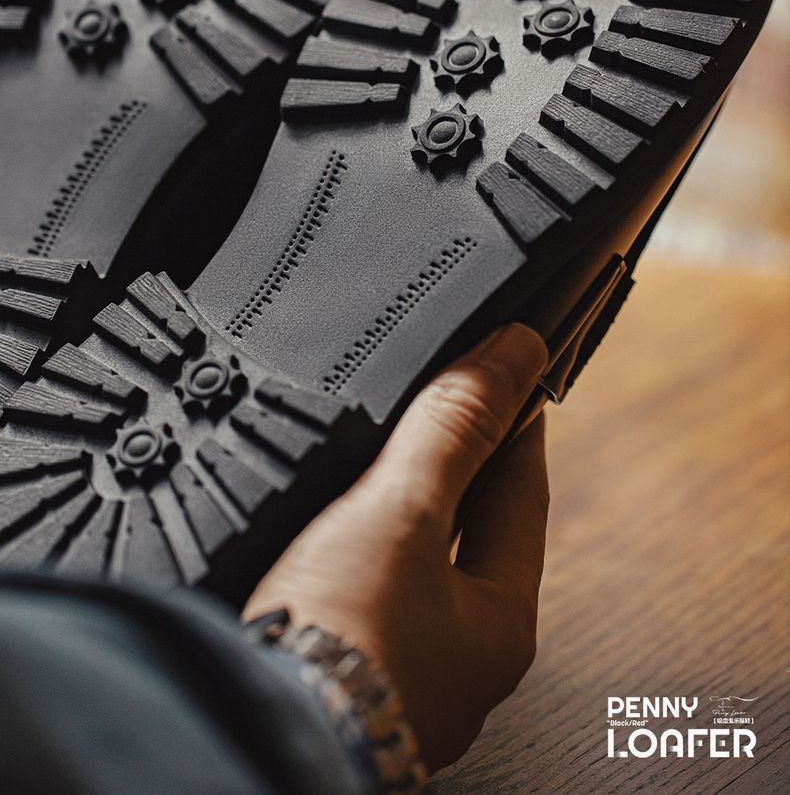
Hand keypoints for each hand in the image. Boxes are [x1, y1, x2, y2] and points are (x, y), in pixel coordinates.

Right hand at [244, 324, 548, 772]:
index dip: (518, 429)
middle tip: (452, 409)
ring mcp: (404, 679)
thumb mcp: (403, 511)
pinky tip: (333, 536)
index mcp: (500, 626)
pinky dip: (365, 554)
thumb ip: (455, 427)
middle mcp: (461, 663)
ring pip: (421, 572)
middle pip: (476, 538)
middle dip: (464, 471)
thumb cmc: (338, 641)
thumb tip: (517, 351)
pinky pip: (373, 600)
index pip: (523, 498)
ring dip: (411, 514)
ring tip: (391, 458)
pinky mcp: (346, 683)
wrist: (247, 732)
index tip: (514, 381)